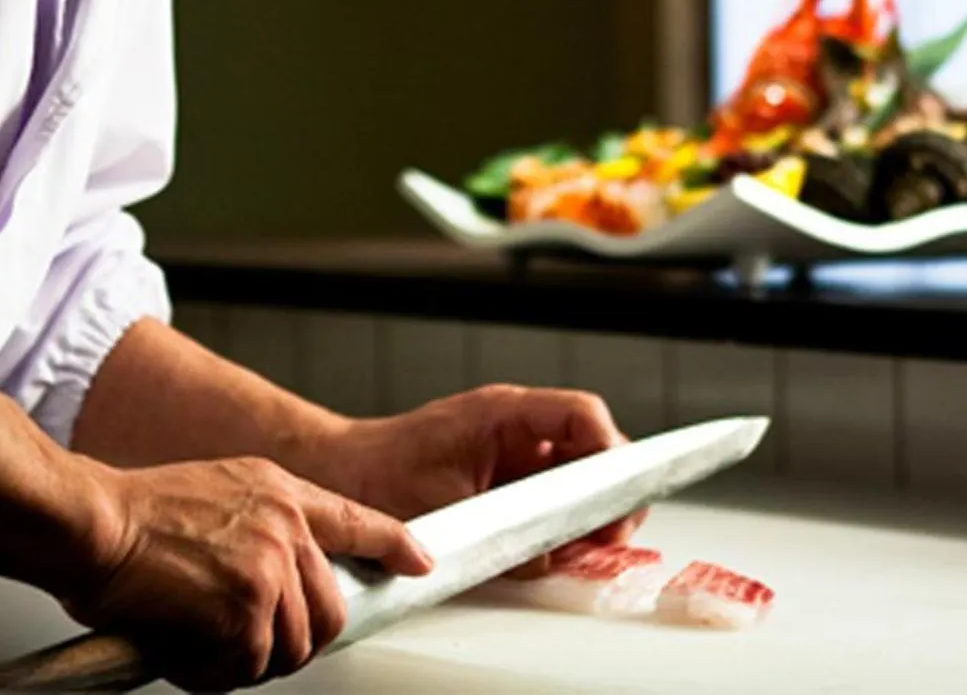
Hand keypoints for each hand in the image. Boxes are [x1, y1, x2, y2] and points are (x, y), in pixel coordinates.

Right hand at [65, 455, 431, 690]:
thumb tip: (286, 581)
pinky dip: (211, 671)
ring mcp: (269, 567)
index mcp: (279, 492)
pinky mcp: (247, 609)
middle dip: (292, 640)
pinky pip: (246, 668)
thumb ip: (262, 526)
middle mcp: (284, 525)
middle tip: (241, 640)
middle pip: (328, 613)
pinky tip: (180, 643)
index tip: (418, 562)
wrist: (91, 523)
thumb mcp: (217, 491)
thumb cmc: (134, 514)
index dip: (393, 545)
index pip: (357, 519)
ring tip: (196, 636)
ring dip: (244, 659)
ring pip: (290, 649)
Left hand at [303, 384, 633, 574]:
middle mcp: (516, 425)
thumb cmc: (381, 473)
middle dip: (607, 493)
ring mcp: (513, 451)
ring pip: (577, 475)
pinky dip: (562, 522)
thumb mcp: (446, 507)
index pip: (581, 415)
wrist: (344, 472)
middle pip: (591, 447)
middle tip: (611, 534)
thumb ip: (504, 533)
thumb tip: (552, 554)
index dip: (610, 451)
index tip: (622, 490)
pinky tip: (560, 548)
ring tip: (590, 546)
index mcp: (504, 412)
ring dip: (587, 511)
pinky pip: (551, 496)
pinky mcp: (506, 478)